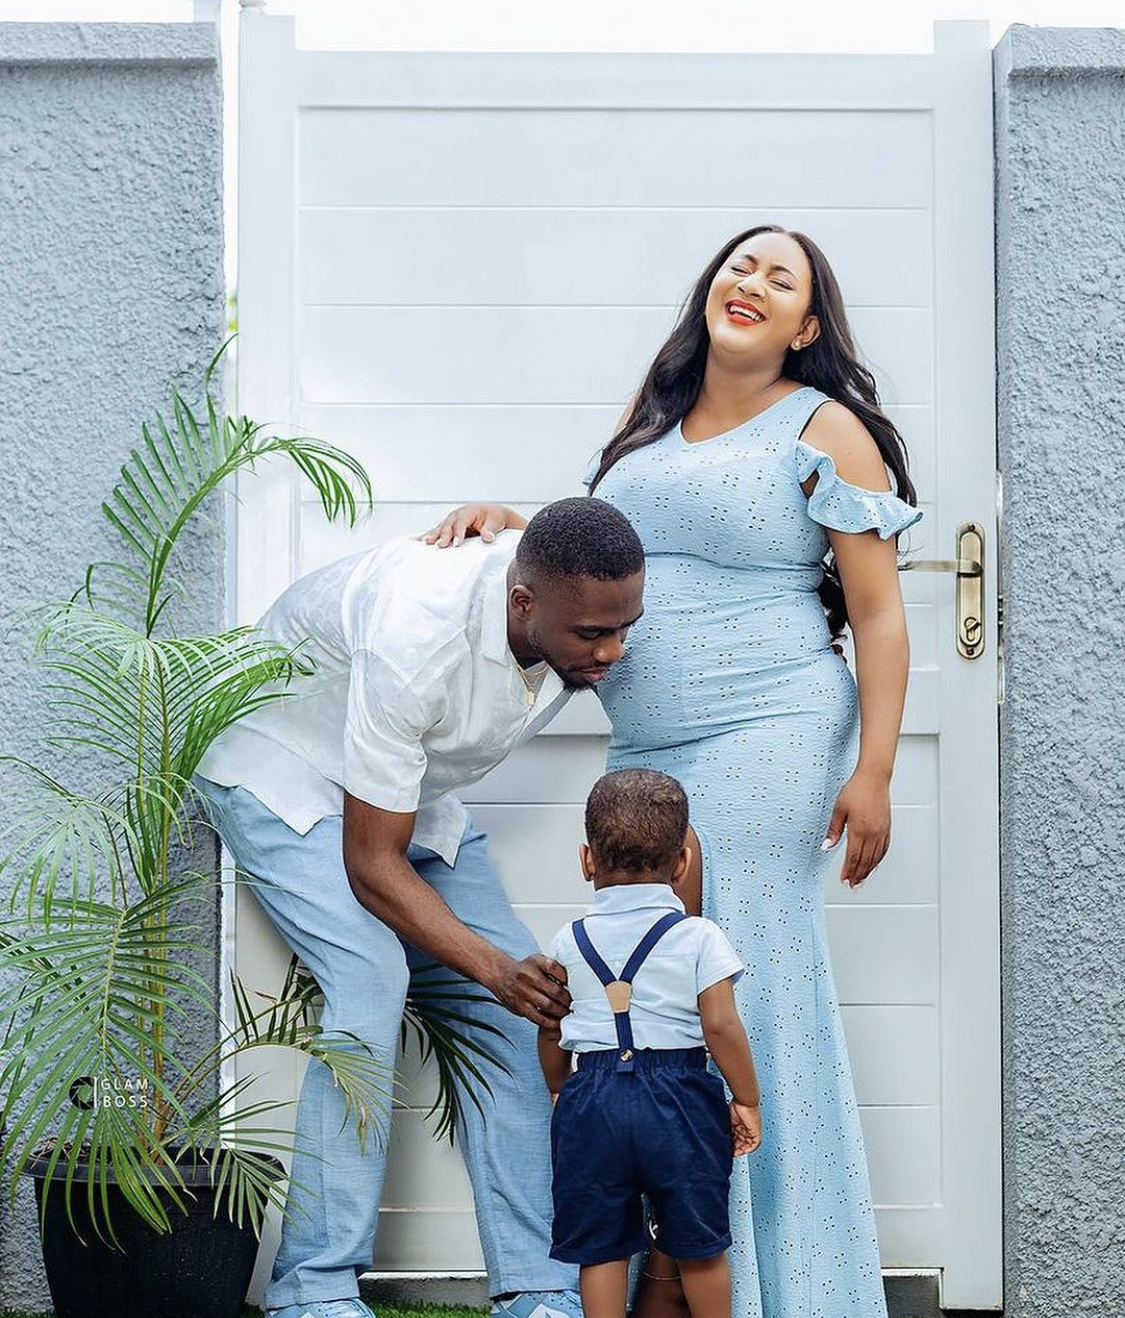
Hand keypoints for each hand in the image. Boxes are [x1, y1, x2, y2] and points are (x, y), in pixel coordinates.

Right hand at [422, 503, 522, 546]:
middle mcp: (458, 514)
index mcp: (469, 511)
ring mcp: (451, 521)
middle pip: (448, 524)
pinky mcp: (449, 528)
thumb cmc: (495, 518)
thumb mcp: (496, 523)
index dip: (458, 533)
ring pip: (441, 527)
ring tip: (425, 543)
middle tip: (440, 546)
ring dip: (433, 535)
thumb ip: (490, 530)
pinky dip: (429, 536)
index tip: (456, 544)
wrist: (493, 515)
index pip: (461, 522)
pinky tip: (419, 541)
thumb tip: (488, 538)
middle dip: (443, 535)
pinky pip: (438, 531)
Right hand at [489, 953, 570, 1025]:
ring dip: (561, 1011)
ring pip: (548, 1005)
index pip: (556, 968)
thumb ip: (555, 968)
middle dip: (568, 999)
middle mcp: (529, 975)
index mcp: (536, 962)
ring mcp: (523, 991)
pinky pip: (537, 1017)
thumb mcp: (539, 960)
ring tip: (569, 1013)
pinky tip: (557, 1022)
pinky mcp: (519, 1006)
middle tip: (576, 1004)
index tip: (578, 986)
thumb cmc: (525, 969)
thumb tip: (575, 979)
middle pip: (554, 990)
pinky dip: (549, 1021)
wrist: (501, 974)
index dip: (568, 979)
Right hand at [730, 1100, 760, 1155]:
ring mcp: (751, 1130)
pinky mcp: (756, 1132)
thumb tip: (718, 1134)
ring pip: (746, 1144)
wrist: (744, 1100)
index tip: (725, 1147)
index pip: (735, 1137)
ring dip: (739, 1149)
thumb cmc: (736, 1105)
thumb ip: (726, 1127)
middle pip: (740, 1142)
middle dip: (733, 1147)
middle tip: (727, 1150)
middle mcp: (745, 1128)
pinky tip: (740, 1151)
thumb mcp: (728, 1119)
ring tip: (732, 1152)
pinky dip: (747, 1149)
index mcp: (739, 1124)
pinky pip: (754, 1145)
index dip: (730, 1143)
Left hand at [822, 768, 890, 886]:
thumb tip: (826, 845)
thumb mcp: (838, 809)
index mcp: (859, 830)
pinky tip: (875, 864)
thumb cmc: (856, 790)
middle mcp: (872, 834)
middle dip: (858, 875)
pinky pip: (884, 849)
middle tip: (853, 885)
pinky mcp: (887, 828)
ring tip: (862, 880)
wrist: (874, 778)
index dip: (848, 871)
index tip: (844, 879)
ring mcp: (882, 831)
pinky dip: (879, 860)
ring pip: (876, 858)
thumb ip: (834, 830)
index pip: (853, 857)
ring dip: (868, 871)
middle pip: (865, 861)